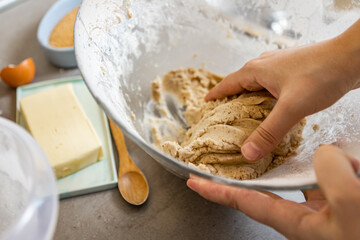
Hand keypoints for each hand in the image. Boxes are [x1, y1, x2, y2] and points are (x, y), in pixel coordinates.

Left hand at [187, 145, 359, 239]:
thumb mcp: (350, 202)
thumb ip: (329, 172)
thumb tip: (323, 153)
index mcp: (295, 223)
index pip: (244, 201)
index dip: (217, 191)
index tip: (194, 182)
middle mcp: (301, 214)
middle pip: (262, 187)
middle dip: (242, 173)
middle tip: (223, 159)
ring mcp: (317, 206)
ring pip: (294, 176)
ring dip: (287, 160)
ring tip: (275, 147)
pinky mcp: (334, 198)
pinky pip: (319, 173)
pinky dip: (321, 160)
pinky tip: (329, 149)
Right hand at [206, 19, 359, 160]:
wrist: (352, 58)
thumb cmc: (320, 75)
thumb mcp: (291, 108)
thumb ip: (269, 132)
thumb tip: (247, 153)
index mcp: (256, 70)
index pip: (227, 84)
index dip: (215, 95)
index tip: (205, 104)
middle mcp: (265, 65)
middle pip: (240, 84)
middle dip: (230, 99)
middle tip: (224, 116)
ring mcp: (280, 67)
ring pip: (257, 84)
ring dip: (249, 98)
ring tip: (246, 116)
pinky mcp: (294, 71)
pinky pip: (272, 85)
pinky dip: (266, 98)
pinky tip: (273, 108)